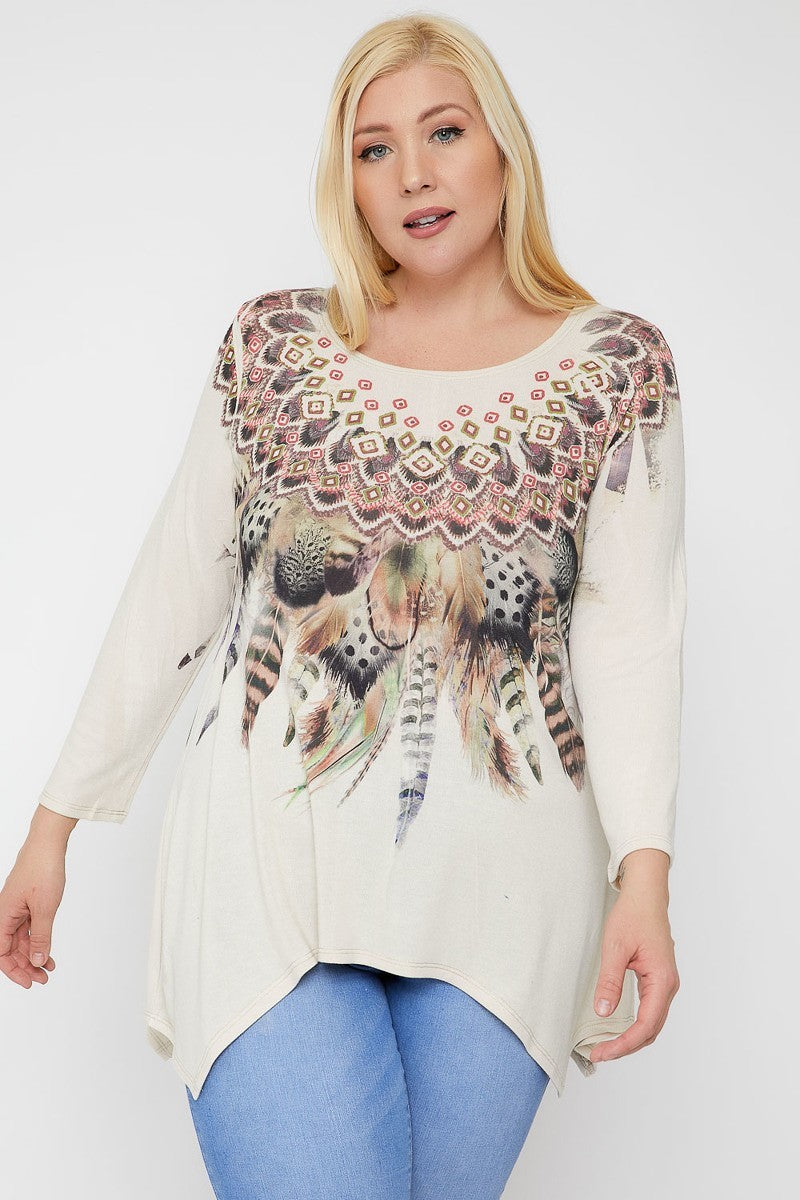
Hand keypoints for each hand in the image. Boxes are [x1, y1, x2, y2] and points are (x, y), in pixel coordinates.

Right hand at [0, 808, 74, 987]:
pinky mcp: (27, 902)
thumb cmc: (42, 870)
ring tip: (49, 968)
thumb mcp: (44, 908)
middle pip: (10, 949)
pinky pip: (28, 928)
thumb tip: (35, 962)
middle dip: (26, 966)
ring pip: (20, 940)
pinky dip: (38, 940)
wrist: (48, 843)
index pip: (1, 953)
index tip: (30, 983)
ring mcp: (16, 908)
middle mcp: (6, 914)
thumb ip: (40, 937)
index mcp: (2, 916)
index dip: (14, 971)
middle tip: (44, 979)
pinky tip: (48, 951)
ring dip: (33, 955)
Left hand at [589, 849, 679, 1062]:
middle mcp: (668, 986)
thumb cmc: (633, 916)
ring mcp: (665, 984)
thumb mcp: (615, 948)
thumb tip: (604, 1012)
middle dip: (626, 1046)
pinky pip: (650, 1011)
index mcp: (662, 980)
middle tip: (599, 1054)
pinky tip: (618, 1029)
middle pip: (651, 1030)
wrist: (646, 895)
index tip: (602, 1052)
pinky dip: (636, 1026)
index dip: (623, 1044)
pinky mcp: (659, 980)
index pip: (645, 1026)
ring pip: (652, 1023)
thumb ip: (610, 981)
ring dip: (631, 1039)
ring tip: (606, 1047)